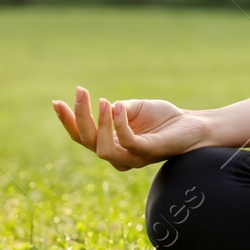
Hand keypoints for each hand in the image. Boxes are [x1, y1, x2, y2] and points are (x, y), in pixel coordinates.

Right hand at [51, 85, 210, 169]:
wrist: (193, 125)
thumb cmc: (163, 118)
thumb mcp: (133, 108)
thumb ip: (115, 110)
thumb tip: (100, 106)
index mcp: (111, 143)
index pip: (82, 136)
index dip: (68, 121)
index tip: (56, 102)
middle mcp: (118, 155)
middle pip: (87, 141)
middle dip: (79, 117)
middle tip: (80, 92)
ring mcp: (132, 157)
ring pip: (102, 149)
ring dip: (98, 123)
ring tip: (103, 101)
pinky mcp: (148, 152)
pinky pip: (128, 142)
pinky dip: (119, 124)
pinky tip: (119, 106)